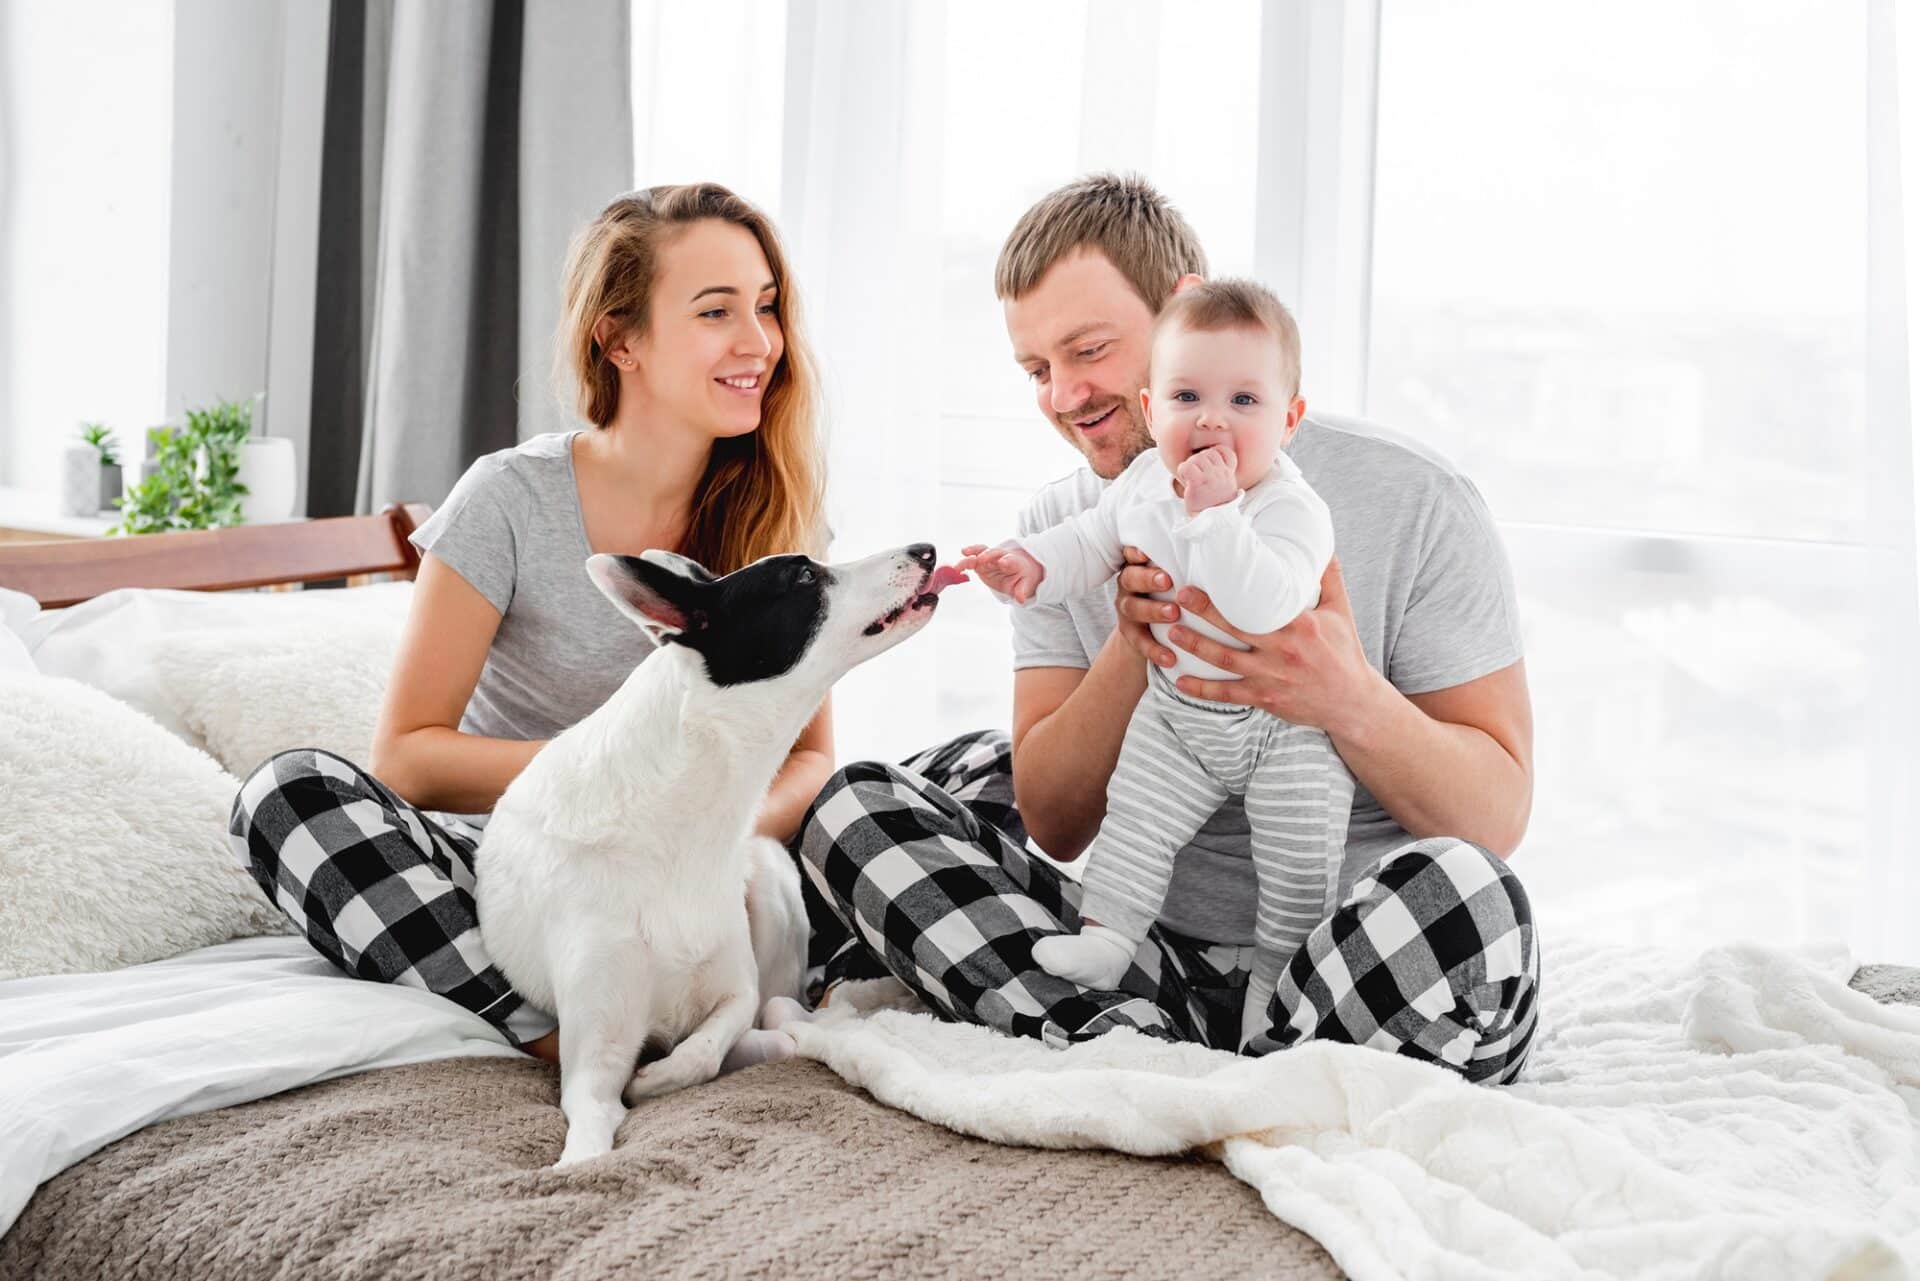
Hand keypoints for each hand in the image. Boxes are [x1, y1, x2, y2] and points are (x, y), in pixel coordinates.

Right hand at [958, 543, 1044, 603]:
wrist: (1017, 568)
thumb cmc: (1022, 576)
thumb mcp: (1024, 584)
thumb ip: (1021, 590)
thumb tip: (1021, 599)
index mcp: (1014, 562)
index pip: (1011, 561)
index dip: (1007, 561)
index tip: (1003, 562)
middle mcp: (1000, 557)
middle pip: (994, 553)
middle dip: (988, 555)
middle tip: (981, 558)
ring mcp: (989, 559)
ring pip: (980, 552)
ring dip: (972, 553)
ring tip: (963, 555)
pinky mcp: (980, 563)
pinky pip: (971, 559)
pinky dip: (964, 561)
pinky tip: (956, 568)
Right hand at [1115, 546, 1178, 668]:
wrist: (1155, 627)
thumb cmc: (1177, 590)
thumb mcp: (1178, 575)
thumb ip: (1187, 564)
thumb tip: (1220, 546)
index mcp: (1139, 565)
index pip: (1132, 554)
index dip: (1136, 552)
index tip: (1146, 552)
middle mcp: (1129, 585)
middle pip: (1130, 578)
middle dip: (1147, 579)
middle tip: (1167, 581)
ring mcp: (1127, 609)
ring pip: (1133, 609)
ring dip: (1152, 611)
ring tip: (1173, 614)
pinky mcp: (1130, 633)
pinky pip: (1139, 642)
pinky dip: (1154, 650)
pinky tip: (1170, 657)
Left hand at [1167, 556, 1387, 736]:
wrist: (1352, 702)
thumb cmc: (1344, 652)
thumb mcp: (1341, 611)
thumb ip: (1328, 577)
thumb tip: (1322, 543)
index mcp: (1300, 625)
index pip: (1259, 604)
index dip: (1231, 592)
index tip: (1209, 577)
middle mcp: (1282, 651)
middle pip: (1235, 629)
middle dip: (1203, 613)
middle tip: (1179, 598)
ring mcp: (1271, 677)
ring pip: (1224, 660)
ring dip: (1195, 647)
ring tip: (1171, 633)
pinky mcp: (1264, 699)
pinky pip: (1227, 694)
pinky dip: (1202, 690)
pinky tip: (1180, 682)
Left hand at [1176, 445, 1238, 514]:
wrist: (1212, 521)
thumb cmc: (1214, 504)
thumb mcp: (1224, 487)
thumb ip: (1220, 473)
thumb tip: (1210, 457)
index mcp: (1228, 474)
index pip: (1225, 452)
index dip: (1215, 452)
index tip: (1208, 464)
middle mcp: (1222, 474)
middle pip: (1208, 453)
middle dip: (1199, 460)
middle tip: (1195, 474)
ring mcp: (1211, 477)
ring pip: (1197, 458)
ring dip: (1190, 465)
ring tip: (1190, 478)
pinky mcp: (1198, 483)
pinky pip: (1187, 466)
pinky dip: (1183, 470)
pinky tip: (1185, 479)